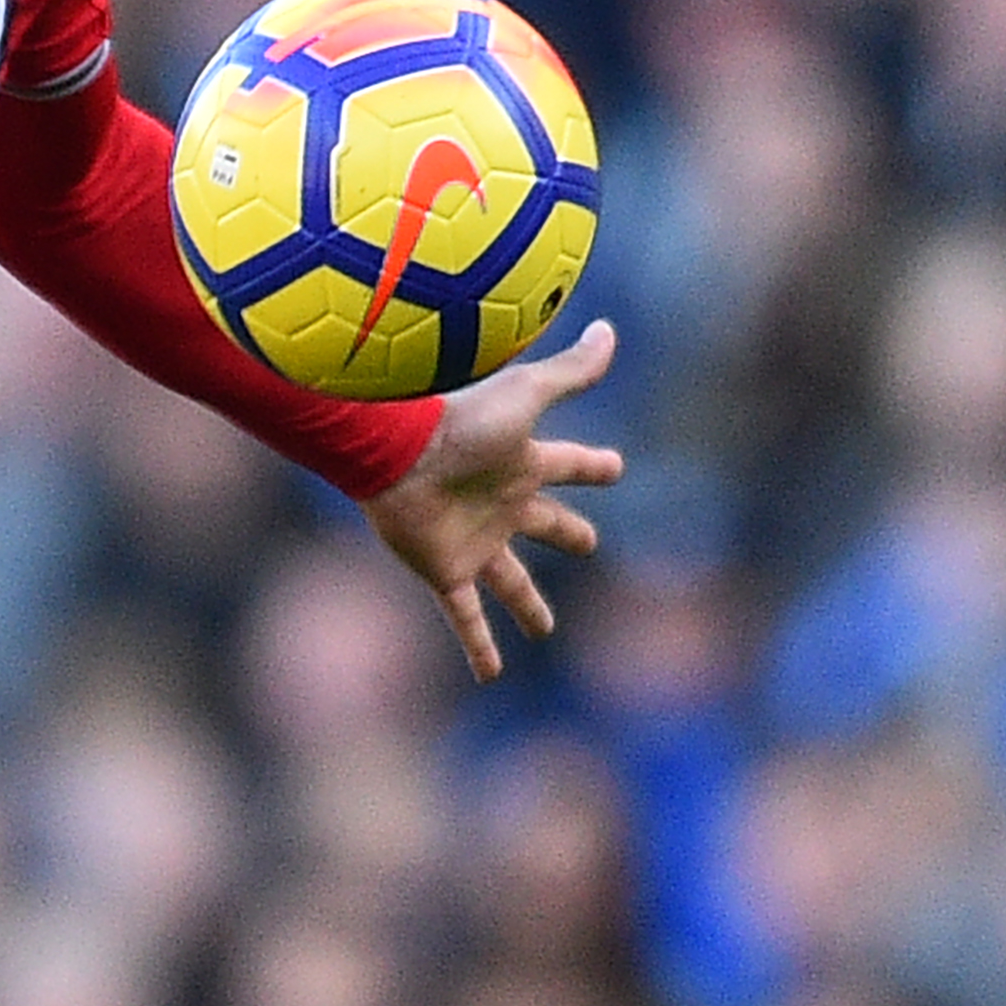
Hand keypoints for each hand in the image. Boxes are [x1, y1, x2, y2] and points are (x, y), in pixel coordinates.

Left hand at [360, 319, 623, 681]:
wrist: (390, 449)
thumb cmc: (458, 419)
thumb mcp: (525, 395)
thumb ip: (570, 371)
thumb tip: (610, 330)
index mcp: (521, 464)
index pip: (570, 465)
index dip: (594, 468)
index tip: (616, 469)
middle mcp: (499, 504)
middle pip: (544, 523)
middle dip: (567, 533)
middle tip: (588, 543)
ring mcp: (473, 540)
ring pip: (509, 580)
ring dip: (526, 604)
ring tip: (543, 628)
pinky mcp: (445, 570)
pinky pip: (466, 617)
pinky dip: (479, 646)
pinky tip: (490, 675)